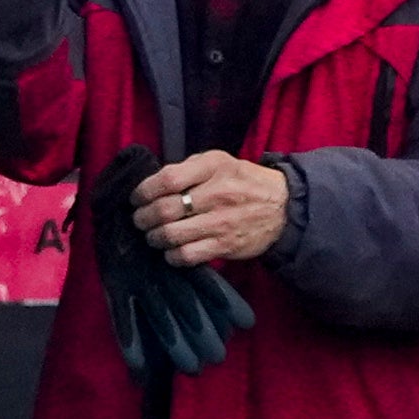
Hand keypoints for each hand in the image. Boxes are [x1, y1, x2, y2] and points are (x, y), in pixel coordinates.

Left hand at [132, 151, 289, 268]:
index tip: (135, 198)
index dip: (144, 190)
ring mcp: (221, 222)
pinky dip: (172, 256)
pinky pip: (188, 256)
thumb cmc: (243, 181)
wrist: (283, 208)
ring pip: (172, 235)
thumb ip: (188, 168)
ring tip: (152, 236)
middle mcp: (217, 194)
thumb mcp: (218, 162)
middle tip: (139, 220)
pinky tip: (170, 252)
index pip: (167, 179)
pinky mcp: (225, 246)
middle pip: (165, 209)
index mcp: (213, 168)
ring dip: (154, 238)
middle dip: (143, 218)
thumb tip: (154, 184)